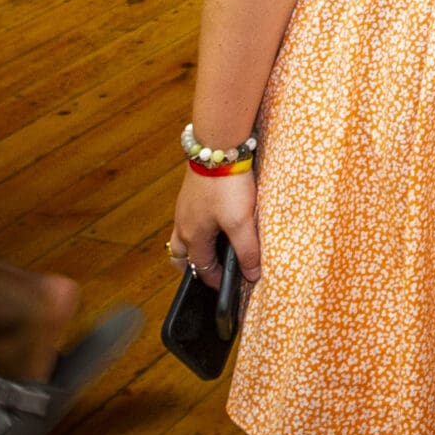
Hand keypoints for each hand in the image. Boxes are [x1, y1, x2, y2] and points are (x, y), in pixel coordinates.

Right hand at [170, 164, 262, 283]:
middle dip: (194, 267)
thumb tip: (252, 275)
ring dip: (195, 246)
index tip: (227, 287)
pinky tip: (216, 220)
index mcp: (192, 237)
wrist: (218, 147)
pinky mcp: (192, 192)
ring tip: (215, 247)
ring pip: (183, 236)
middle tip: (210, 271)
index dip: (214, 281)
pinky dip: (199, 228)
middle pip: (182, 255)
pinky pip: (190, 218)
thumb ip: (247, 250)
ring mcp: (184, 207)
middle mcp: (183, 224)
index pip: (200, 268)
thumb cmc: (227, 186)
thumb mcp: (241, 221)